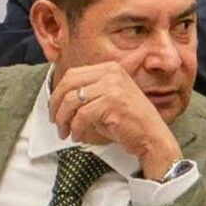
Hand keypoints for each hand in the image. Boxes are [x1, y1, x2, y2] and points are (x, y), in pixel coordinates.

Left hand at [50, 62, 181, 179]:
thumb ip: (86, 94)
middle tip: (55, 121)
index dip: (57, 93)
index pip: (72, 74)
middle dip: (55, 105)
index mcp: (109, 68)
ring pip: (72, 100)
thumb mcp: (105, 100)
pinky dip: (75, 128)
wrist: (152, 136)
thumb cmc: (128, 122)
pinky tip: (77, 135)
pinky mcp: (112, 103)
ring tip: (65, 132)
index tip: (53, 109)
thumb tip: (57, 100)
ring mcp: (113, 86)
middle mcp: (111, 73)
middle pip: (68, 84)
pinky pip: (81, 115)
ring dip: (63, 120)